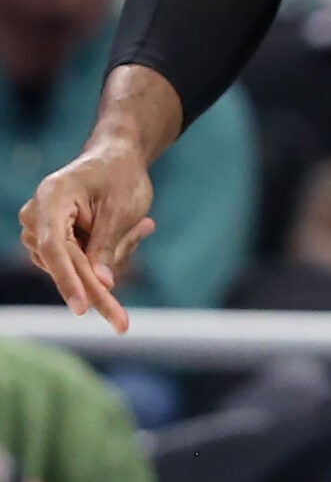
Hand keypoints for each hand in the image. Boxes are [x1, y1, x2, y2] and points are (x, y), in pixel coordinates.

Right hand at [18, 139, 158, 332]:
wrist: (117, 157)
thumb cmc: (121, 176)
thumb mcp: (122, 207)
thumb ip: (108, 244)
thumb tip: (101, 284)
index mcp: (51, 198)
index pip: (54, 247)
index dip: (67, 280)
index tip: (82, 308)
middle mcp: (36, 216)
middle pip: (66, 265)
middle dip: (101, 287)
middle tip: (123, 324)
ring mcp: (40, 232)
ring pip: (76, 268)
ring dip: (114, 257)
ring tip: (143, 226)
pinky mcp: (52, 244)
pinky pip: (80, 264)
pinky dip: (108, 256)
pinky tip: (136, 229)